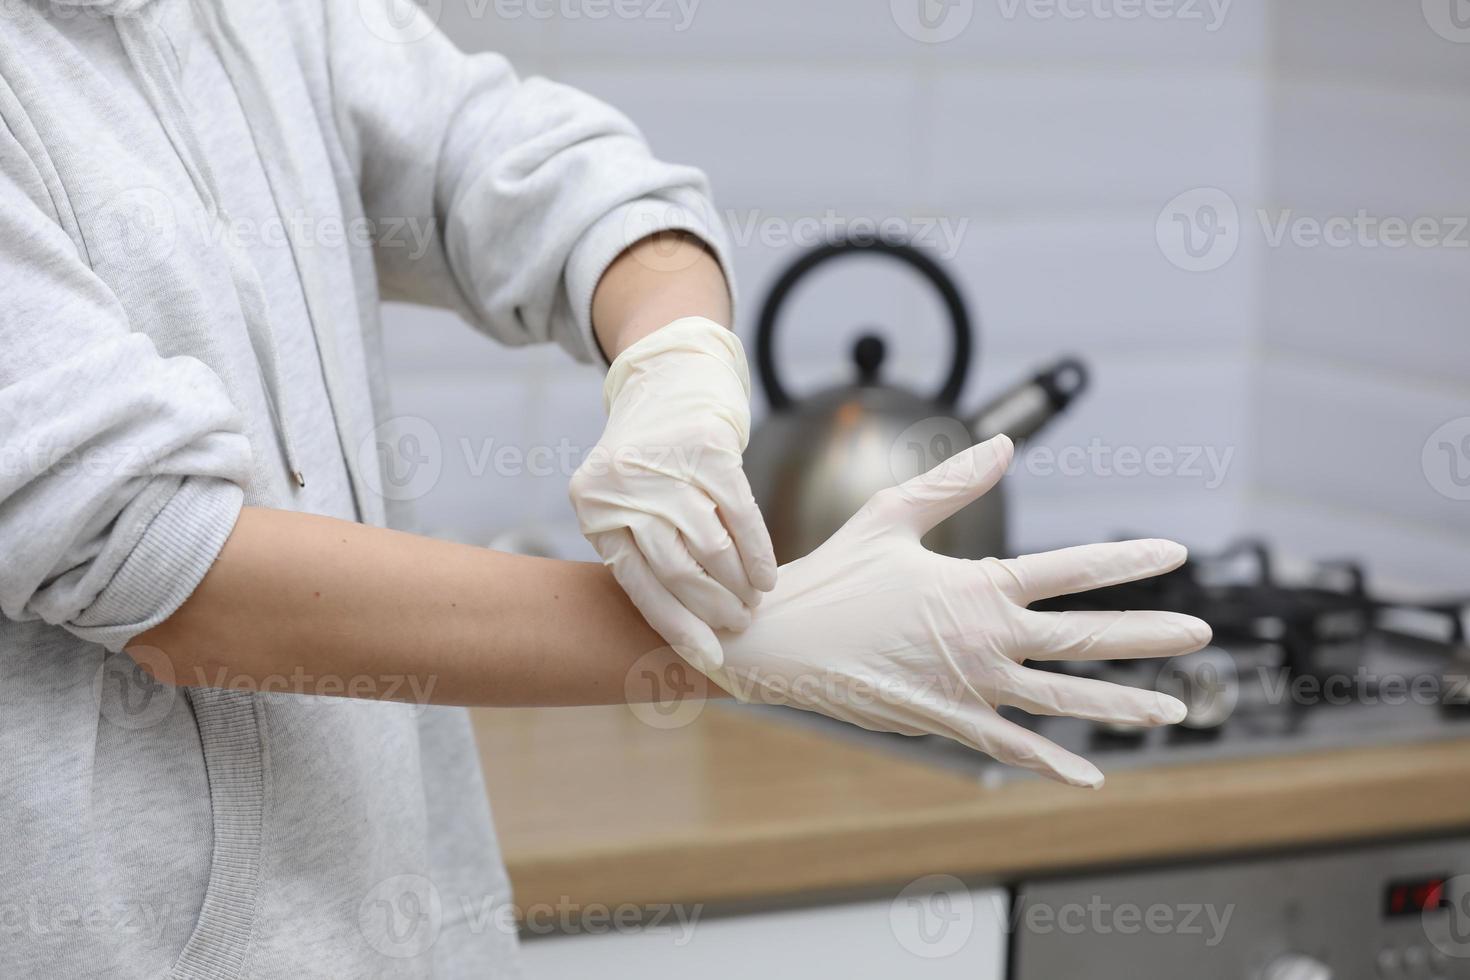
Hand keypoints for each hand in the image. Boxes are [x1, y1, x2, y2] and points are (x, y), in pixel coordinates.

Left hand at [571, 317, 777, 671]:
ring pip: (711, 546)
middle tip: (739, 627)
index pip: (637, 584)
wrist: (669, 376)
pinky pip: (740, 514)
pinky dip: (758, 552)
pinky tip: (768, 576)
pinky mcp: (708, 446)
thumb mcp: (626, 500)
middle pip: (676, 569)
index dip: (677, 628)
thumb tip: (684, 628)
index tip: (709, 660)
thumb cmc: (651, 457)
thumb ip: (643, 549)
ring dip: (739, 585)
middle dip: (713, 609)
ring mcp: (666, 465)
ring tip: (753, 603)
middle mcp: (623, 486)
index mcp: (594, 509)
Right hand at [705, 435, 1210, 787]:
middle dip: (1150, 635)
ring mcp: (970, 686)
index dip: (1127, 560)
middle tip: (1203, 633)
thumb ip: (952, 483)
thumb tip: (1004, 445)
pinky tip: (1089, 774)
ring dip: (1121, 703)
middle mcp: (985, 638)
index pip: (1070, 569)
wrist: (779, 643)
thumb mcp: (890, 515)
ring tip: (1173, 708)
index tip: (1176, 553)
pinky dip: (1051, 762)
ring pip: (1063, 699)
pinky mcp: (947, 721)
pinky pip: (1011, 747)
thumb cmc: (833, 574)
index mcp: (978, 585)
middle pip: (1085, 638)